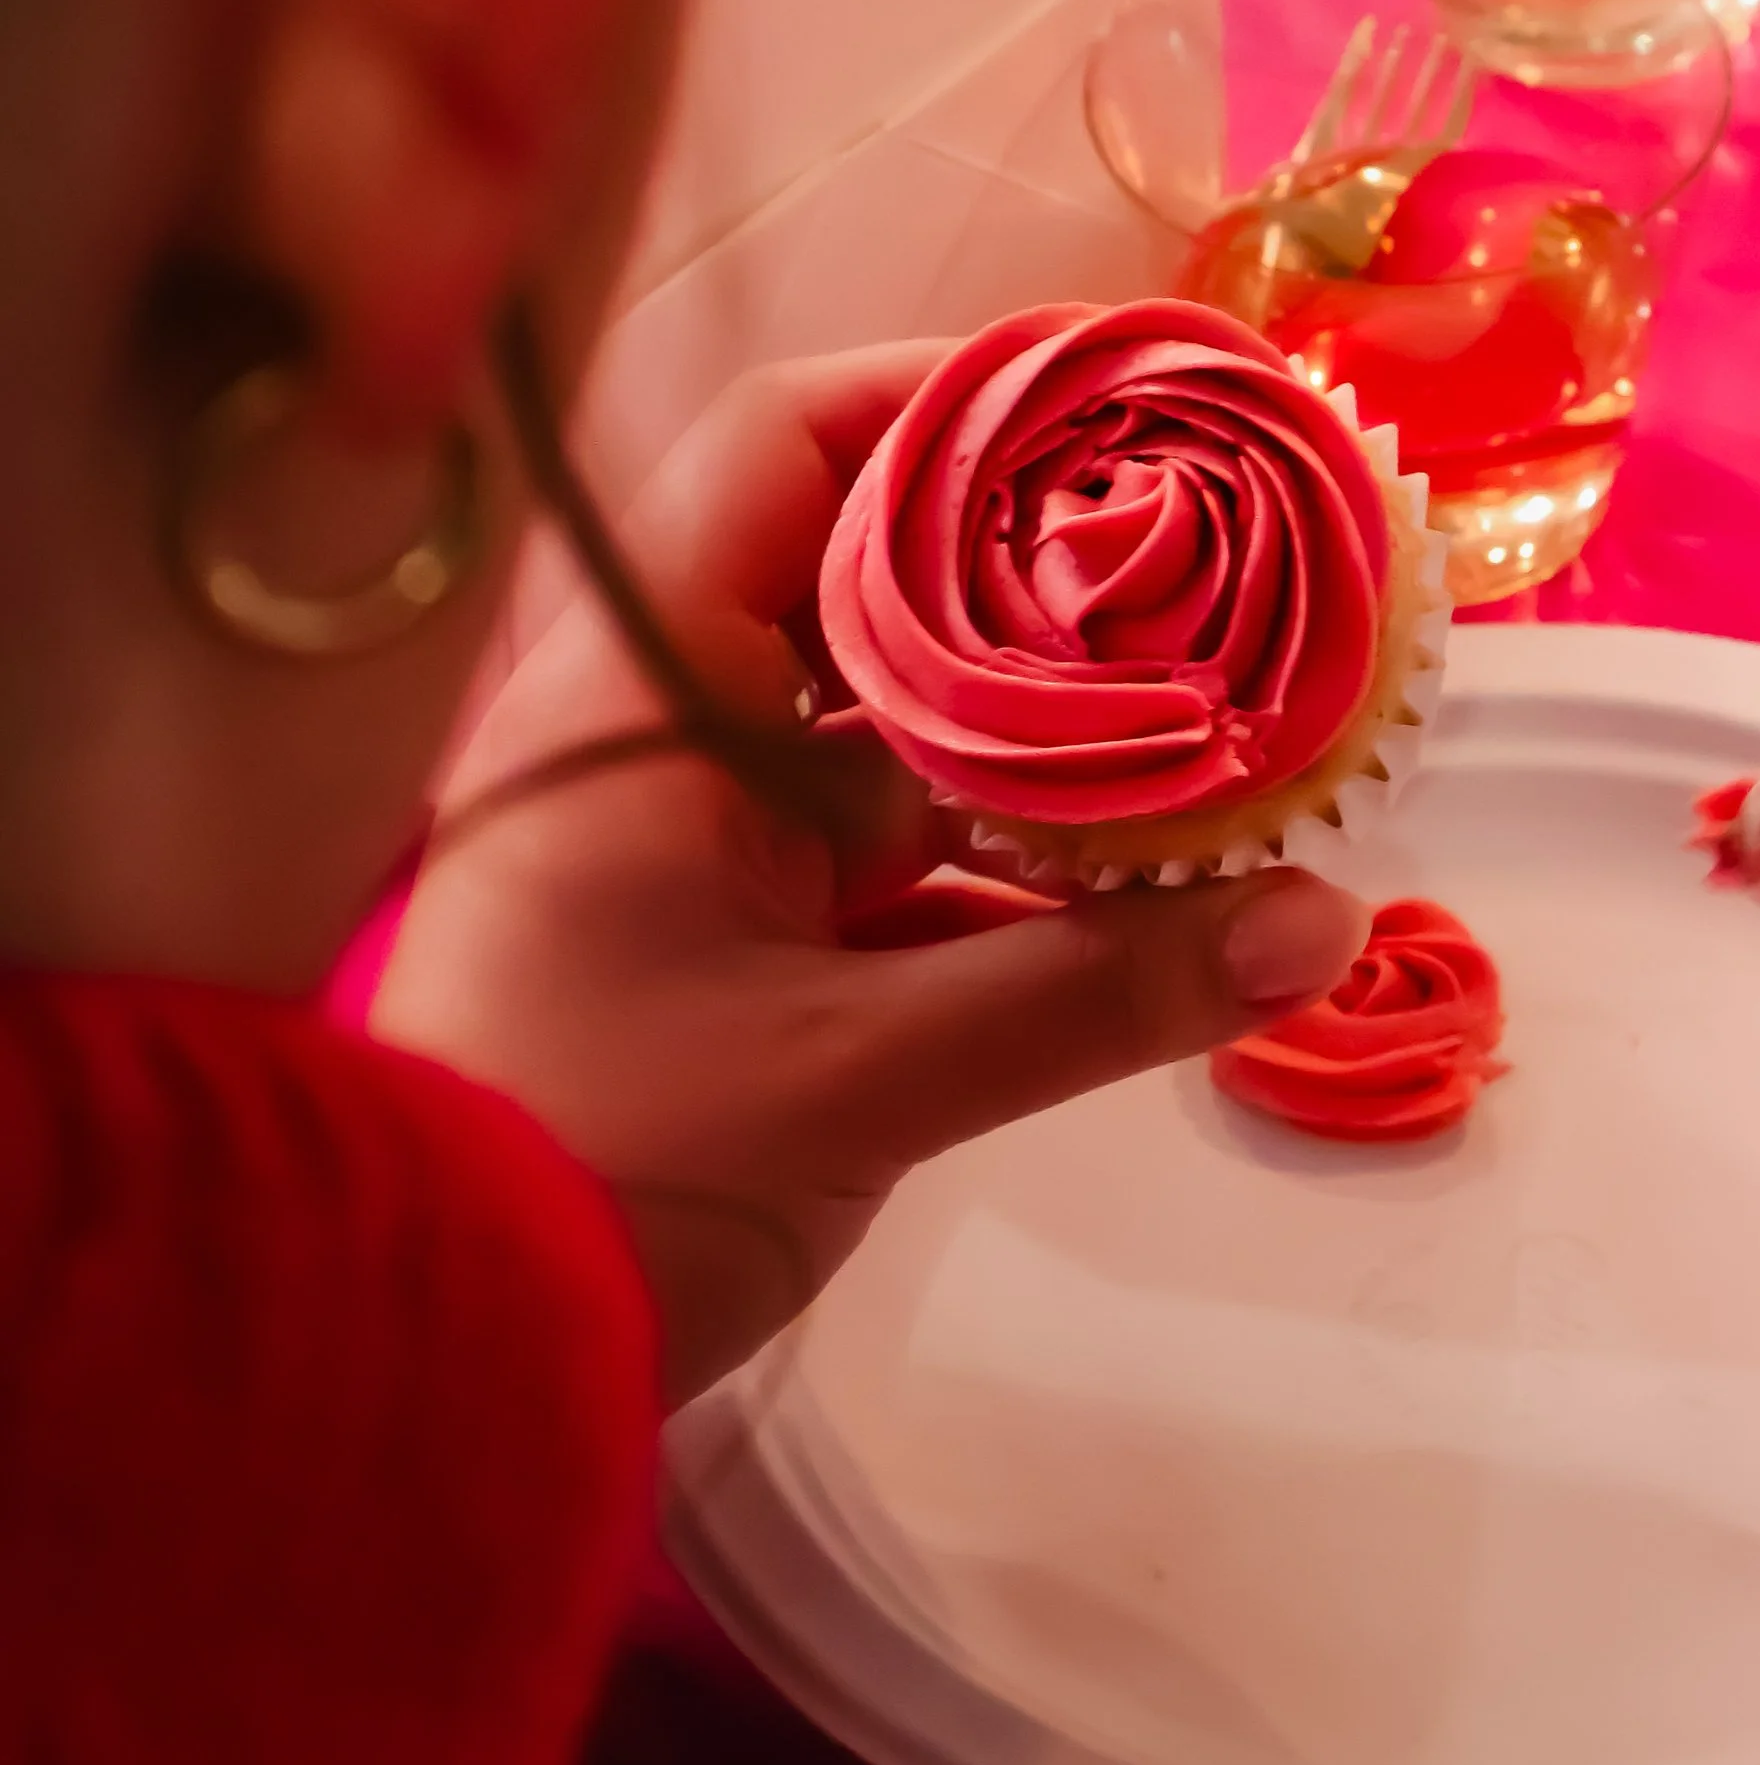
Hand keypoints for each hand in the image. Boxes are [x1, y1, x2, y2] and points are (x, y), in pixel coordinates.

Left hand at [374, 351, 1367, 1405]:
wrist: (434, 1368)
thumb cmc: (605, 1173)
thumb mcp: (857, 1076)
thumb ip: (1094, 994)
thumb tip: (1321, 921)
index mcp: (637, 690)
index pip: (788, 449)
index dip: (953, 395)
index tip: (1121, 399)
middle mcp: (663, 727)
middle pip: (872, 571)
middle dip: (1048, 558)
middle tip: (1219, 539)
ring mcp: (701, 834)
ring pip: (899, 718)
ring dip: (1050, 716)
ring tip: (1226, 687)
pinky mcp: (740, 939)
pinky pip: (898, 845)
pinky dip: (1018, 851)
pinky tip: (1159, 871)